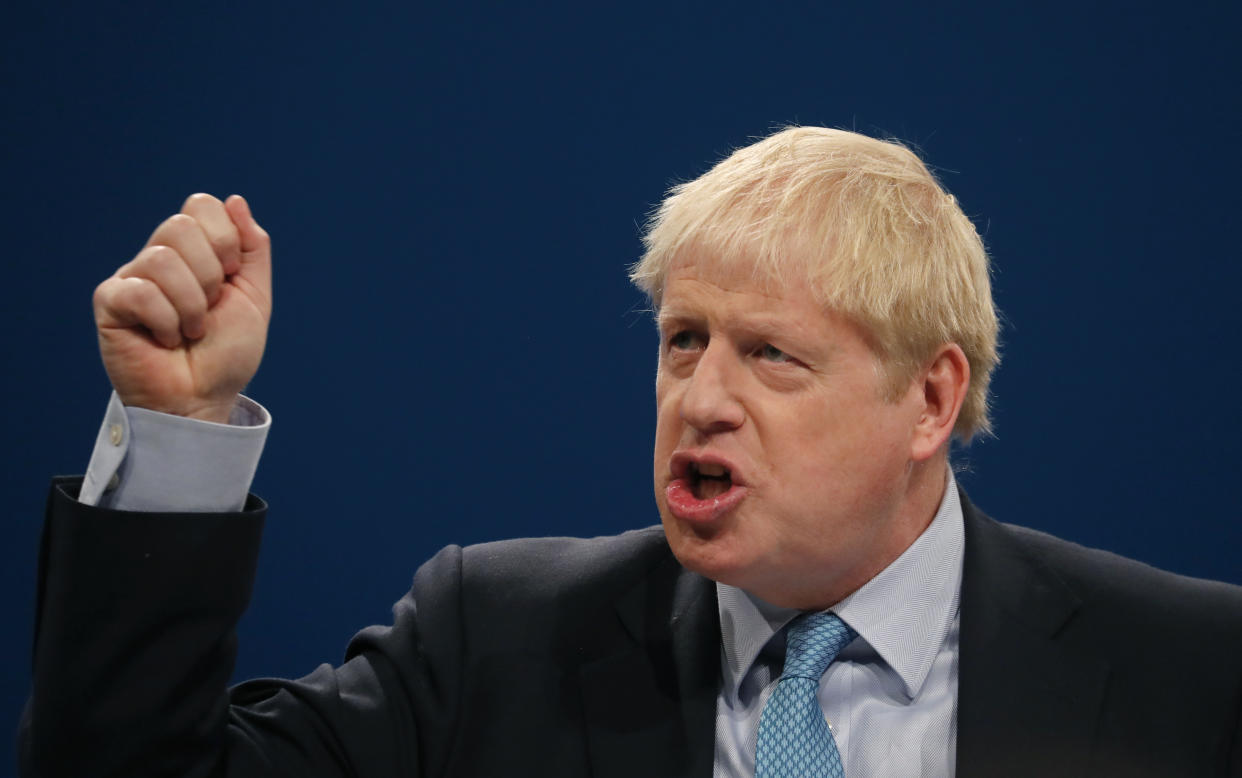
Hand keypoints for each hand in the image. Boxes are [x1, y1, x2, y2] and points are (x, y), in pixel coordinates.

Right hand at [93, 194, 271, 422]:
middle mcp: (159, 258)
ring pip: (162, 260)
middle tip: (209, 309)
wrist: (203, 398)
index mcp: (195, 251)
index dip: (225, 239)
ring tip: (190, 332)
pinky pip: (140, 291)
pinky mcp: (109, 302)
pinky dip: (166, 321)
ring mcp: (132, 278)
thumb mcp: (255, 296)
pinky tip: (165, 340)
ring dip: (191, 306)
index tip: (231, 277)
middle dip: (211, 275)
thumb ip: (252, 249)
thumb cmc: (226, 354)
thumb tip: (235, 200)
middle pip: (180, 225)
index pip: (201, 205)